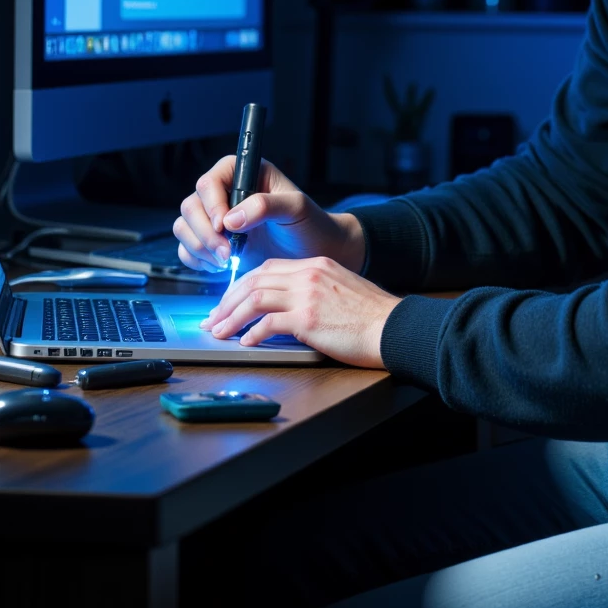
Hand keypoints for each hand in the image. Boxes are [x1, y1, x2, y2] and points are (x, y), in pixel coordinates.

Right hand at [173, 156, 365, 276]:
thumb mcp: (295, 208)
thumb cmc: (310, 224)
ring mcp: (217, 219)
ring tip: (227, 260)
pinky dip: (197, 260)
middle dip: (205, 233)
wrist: (314, 254)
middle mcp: (225, 193)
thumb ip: (265, 205)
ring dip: (200, 248)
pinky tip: (221, 266)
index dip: (211, 205)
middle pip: (191, 206)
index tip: (224, 226)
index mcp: (243, 173)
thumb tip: (231, 218)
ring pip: (184, 227)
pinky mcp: (213, 243)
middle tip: (228, 253)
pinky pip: (187, 249)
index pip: (209, 182)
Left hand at [199, 257, 400, 367]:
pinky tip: (245, 342)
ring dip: (231, 317)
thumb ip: (314, 291)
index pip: (267, 268)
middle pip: (254, 280)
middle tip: (213, 318)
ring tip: (219, 331)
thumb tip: (286, 310)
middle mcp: (309, 274)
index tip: (229, 301)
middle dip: (228, 300)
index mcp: (316, 265)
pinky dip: (252, 333)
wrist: (394, 327)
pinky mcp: (308, 318)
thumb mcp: (341, 290)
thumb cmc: (372, 316)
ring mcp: (307, 294)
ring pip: (254, 298)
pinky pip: (268, 323)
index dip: (242, 285)